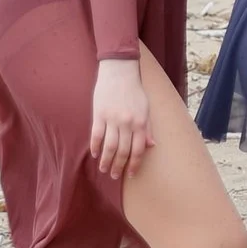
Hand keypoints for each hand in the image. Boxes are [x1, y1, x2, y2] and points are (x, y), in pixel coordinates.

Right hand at [89, 58, 153, 177]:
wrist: (119, 71)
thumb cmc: (134, 90)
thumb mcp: (146, 108)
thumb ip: (147, 127)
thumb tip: (151, 145)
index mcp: (140, 122)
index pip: (138, 149)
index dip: (134, 164)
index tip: (131, 174)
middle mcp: (127, 123)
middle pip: (122, 151)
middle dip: (119, 166)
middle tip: (115, 176)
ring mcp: (112, 119)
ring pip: (109, 146)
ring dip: (106, 161)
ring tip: (104, 169)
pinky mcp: (99, 114)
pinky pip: (96, 135)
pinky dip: (95, 147)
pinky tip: (95, 154)